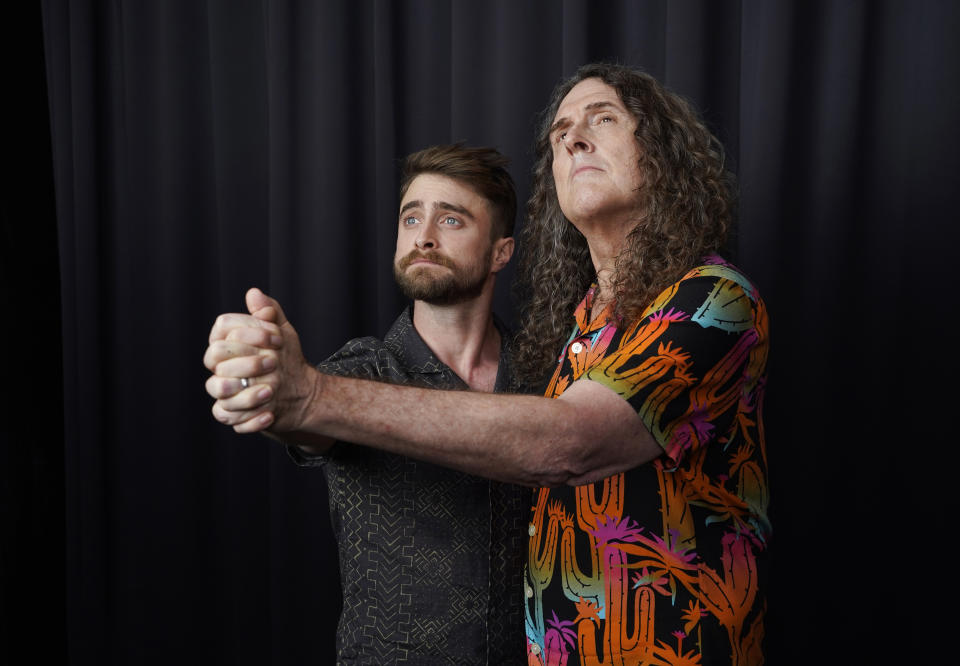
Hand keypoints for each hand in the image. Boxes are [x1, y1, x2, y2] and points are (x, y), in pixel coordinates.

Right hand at [204, 288, 319, 433]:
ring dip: (245, 392)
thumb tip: (254, 294)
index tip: (276, 336)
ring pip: (218, 391)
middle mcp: (220, 368)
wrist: (299, 392)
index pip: (221, 331)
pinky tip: (270, 413)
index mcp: (228, 345)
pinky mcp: (235, 417)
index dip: (247, 331)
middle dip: (244, 360)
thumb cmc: (285, 358)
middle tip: (273, 362)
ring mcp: (225, 394)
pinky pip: (231, 420)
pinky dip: (251, 419)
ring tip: (271, 390)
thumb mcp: (283, 334)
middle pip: (214, 360)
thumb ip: (270, 314)